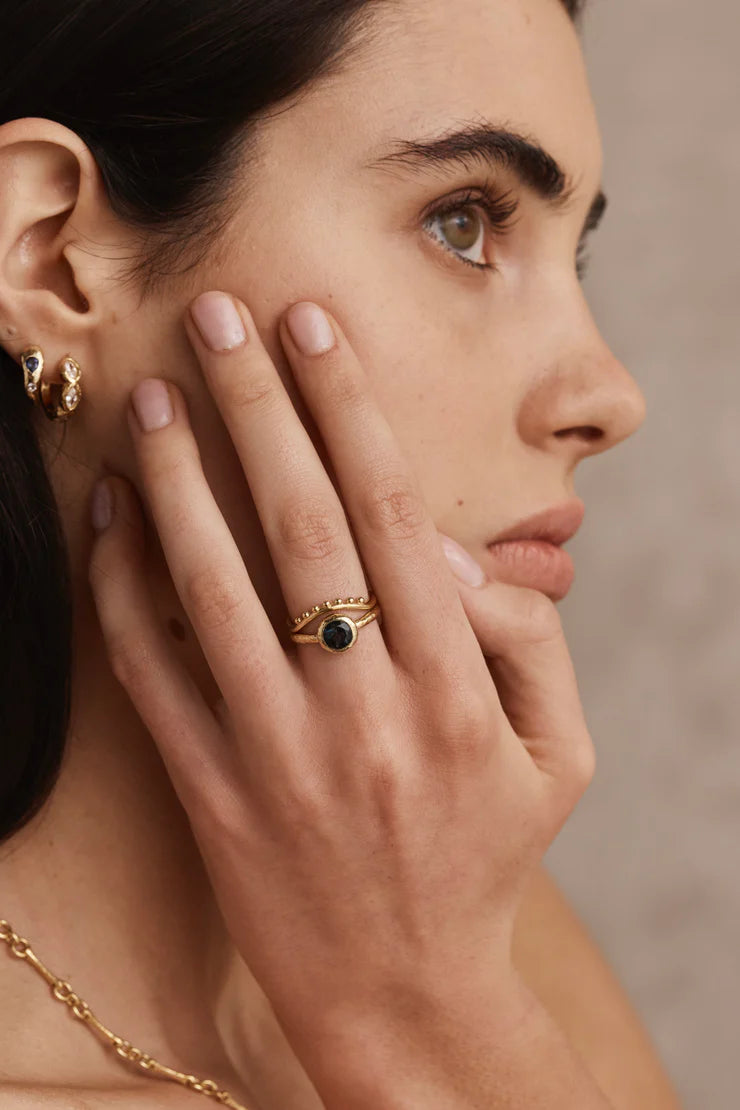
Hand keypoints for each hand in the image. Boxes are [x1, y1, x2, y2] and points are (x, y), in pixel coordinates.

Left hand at [88, 293, 594, 1058]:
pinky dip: (124, 589)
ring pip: (213, 587)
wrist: (403, 993)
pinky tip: (112, 515)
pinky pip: (153, 674)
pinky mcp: (212, 791)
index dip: (349, 413)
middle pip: (301, 526)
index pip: (393, 515)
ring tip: (156, 393)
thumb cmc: (484, 860)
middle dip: (259, 406)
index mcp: (455, 688)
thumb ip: (530, 640)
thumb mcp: (560, 756)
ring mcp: (279, 752)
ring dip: (180, 479)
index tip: (314, 334)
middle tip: (221, 317)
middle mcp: (365, 709)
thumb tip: (453, 548)